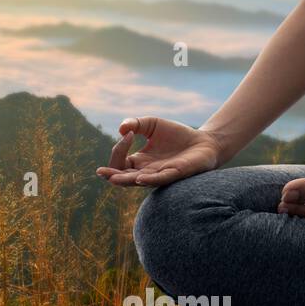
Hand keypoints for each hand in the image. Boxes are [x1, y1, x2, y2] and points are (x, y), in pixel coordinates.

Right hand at [97, 116, 222, 187]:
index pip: (119, 161)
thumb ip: (135, 123)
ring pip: (137, 182)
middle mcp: (146, 171)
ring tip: (112, 178)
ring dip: (124, 180)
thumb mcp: (152, 124)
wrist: (204, 141)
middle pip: (122, 177)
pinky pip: (160, 179)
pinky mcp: (176, 174)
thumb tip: (121, 129)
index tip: (128, 133)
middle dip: (111, 174)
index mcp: (139, 162)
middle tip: (101, 171)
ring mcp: (160, 175)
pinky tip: (139, 177)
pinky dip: (149, 179)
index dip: (118, 148)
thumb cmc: (177, 135)